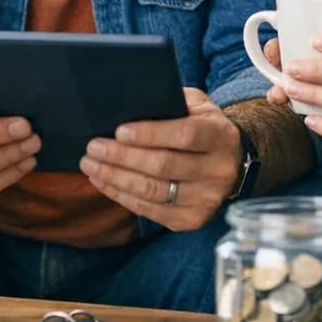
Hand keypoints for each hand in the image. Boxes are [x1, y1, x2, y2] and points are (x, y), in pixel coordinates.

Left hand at [80, 88, 240, 230]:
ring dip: (116, 178)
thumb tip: (128, 106)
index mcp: (222, 136)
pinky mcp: (191, 219)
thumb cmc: (203, 127)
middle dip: (123, 157)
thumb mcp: (197, 106)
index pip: (185, 134)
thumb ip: (171, 102)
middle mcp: (219, 170)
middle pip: (164, 166)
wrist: (230, 163)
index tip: (119, 131)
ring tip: (91, 165)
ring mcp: (207, 199)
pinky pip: (150, 210)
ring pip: (153, 191)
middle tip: (94, 147)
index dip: (150, 134)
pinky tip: (103, 182)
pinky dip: (122, 196)